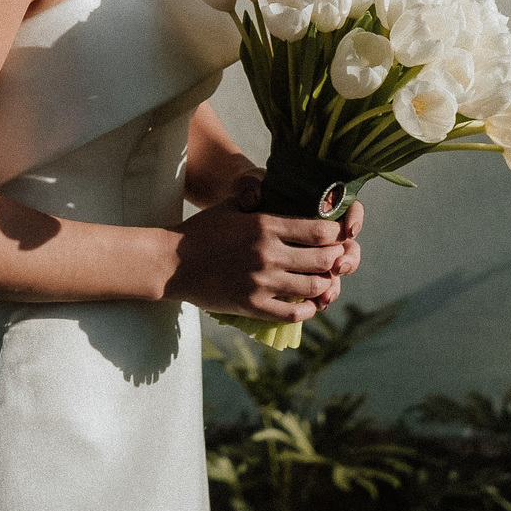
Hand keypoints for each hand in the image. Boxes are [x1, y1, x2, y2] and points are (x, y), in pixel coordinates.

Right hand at [166, 199, 345, 323]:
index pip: (319, 230)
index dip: (336, 234)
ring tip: (324, 281)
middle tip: (337, 260)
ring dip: (325, 285)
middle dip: (335, 260)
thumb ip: (262, 204)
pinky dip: (307, 309)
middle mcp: (268, 253)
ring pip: (313, 288)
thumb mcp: (233, 207)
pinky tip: (308, 303)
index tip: (338, 236)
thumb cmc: (203, 230)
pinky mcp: (253, 305)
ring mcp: (261, 281)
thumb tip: (287, 198)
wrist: (172, 262)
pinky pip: (294, 313)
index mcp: (265, 225)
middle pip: (322, 260)